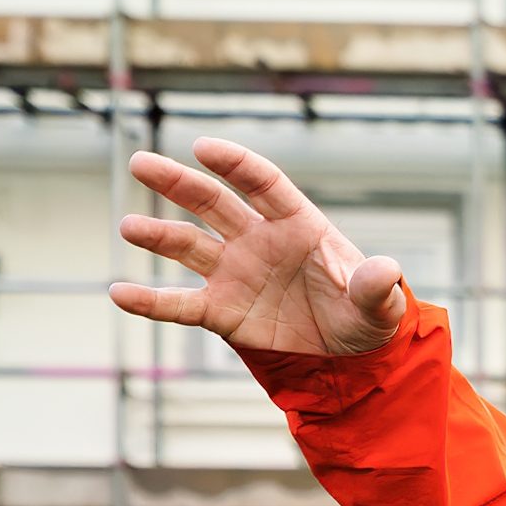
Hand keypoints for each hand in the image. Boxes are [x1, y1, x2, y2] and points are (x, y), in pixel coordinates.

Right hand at [110, 137, 414, 357]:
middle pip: (212, 203)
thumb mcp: (381, 305)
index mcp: (298, 225)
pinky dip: (150, 301)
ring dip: (157, 236)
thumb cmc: (368, 316)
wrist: (351, 357)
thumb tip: (386, 270)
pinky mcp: (222, 312)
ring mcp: (235, 274)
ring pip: (188, 246)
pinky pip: (180, 305)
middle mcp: (258, 241)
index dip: (235, 164)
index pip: (262, 184)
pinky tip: (120, 294)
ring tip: (129, 226)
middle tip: (139, 163)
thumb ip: (376, 286)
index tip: (203, 147)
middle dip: (177, 182)